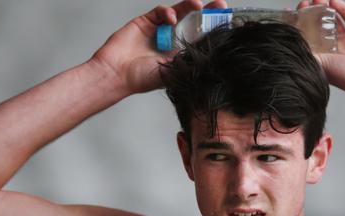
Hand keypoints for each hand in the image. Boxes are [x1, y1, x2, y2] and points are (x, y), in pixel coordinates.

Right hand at [89, 0, 226, 93]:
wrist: (117, 73)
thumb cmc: (143, 78)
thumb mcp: (174, 71)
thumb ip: (190, 59)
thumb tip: (213, 52)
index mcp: (181, 55)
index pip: (201, 38)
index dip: (212, 30)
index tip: (226, 23)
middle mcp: (171, 41)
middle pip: (194, 23)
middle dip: (207, 13)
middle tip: (220, 5)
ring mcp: (159, 30)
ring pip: (179, 13)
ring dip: (189, 7)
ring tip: (198, 5)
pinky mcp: (146, 21)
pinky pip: (160, 12)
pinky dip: (167, 12)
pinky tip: (171, 18)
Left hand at [297, 0, 344, 96]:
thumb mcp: (320, 65)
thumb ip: (306, 53)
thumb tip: (291, 44)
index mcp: (324, 60)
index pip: (307, 41)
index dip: (298, 28)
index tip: (289, 15)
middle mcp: (335, 51)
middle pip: (319, 28)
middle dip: (311, 15)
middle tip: (304, 4)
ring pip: (334, 21)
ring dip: (325, 9)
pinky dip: (343, 8)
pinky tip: (334, 0)